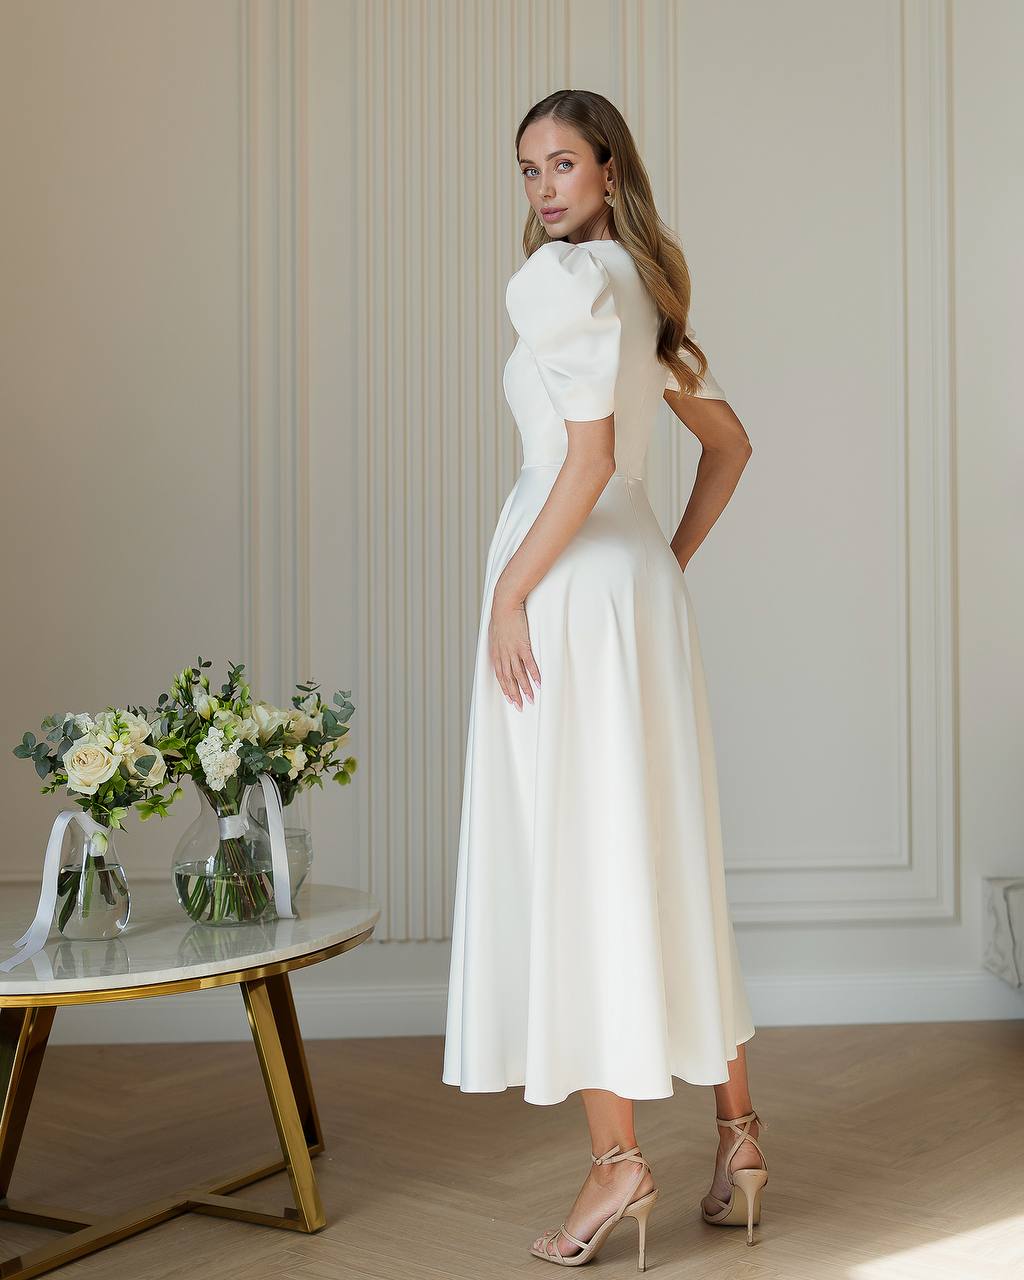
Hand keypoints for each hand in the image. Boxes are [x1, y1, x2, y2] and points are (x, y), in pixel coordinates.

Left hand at [488, 590, 539, 710]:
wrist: (505, 603)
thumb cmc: (502, 615)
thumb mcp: (497, 632)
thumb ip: (500, 644)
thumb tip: (502, 649)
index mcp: (496, 653)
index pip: (500, 676)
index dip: (505, 689)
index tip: (511, 700)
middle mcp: (503, 654)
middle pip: (508, 679)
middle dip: (514, 694)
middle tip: (520, 707)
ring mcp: (512, 650)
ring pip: (518, 674)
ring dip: (524, 688)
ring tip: (531, 699)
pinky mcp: (522, 644)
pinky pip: (528, 663)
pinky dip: (533, 674)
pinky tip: (538, 683)